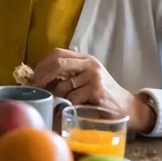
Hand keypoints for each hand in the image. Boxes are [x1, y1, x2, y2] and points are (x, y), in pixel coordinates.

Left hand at [32, 48, 156, 132]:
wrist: (127, 107)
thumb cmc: (101, 95)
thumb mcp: (84, 79)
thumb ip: (66, 75)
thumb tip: (36, 79)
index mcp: (84, 58)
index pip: (57, 53)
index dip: (42, 64)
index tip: (33, 77)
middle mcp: (89, 64)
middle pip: (58, 63)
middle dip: (43, 76)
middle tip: (37, 87)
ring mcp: (94, 76)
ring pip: (63, 85)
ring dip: (58, 96)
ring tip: (61, 102)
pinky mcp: (97, 90)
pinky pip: (73, 98)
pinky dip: (69, 105)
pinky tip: (74, 107)